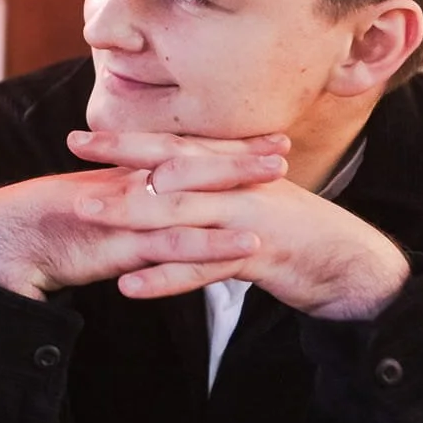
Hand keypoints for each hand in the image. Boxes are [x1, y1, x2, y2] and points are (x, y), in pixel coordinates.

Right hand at [0, 157, 269, 300]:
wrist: (8, 239)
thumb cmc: (50, 226)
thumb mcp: (96, 207)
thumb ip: (127, 202)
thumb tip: (152, 197)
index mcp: (126, 174)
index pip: (183, 152)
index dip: (224, 145)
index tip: (264, 137)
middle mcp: (131, 185)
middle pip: (193, 165)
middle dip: (240, 157)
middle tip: (283, 147)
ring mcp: (129, 214)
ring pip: (191, 199)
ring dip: (236, 191)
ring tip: (280, 188)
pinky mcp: (124, 246)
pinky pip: (174, 245)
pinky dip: (212, 245)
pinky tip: (246, 248)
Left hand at [82, 170, 409, 318]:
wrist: (352, 265)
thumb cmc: (295, 235)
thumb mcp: (251, 204)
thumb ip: (213, 193)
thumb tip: (168, 187)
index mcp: (235, 171)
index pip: (175, 148)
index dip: (129, 140)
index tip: (82, 137)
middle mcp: (239, 186)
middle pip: (172, 167)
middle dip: (119, 157)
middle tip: (71, 147)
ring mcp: (248, 218)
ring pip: (181, 212)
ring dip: (129, 213)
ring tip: (84, 213)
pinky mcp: (258, 255)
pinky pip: (203, 267)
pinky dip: (165, 277)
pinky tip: (129, 285)